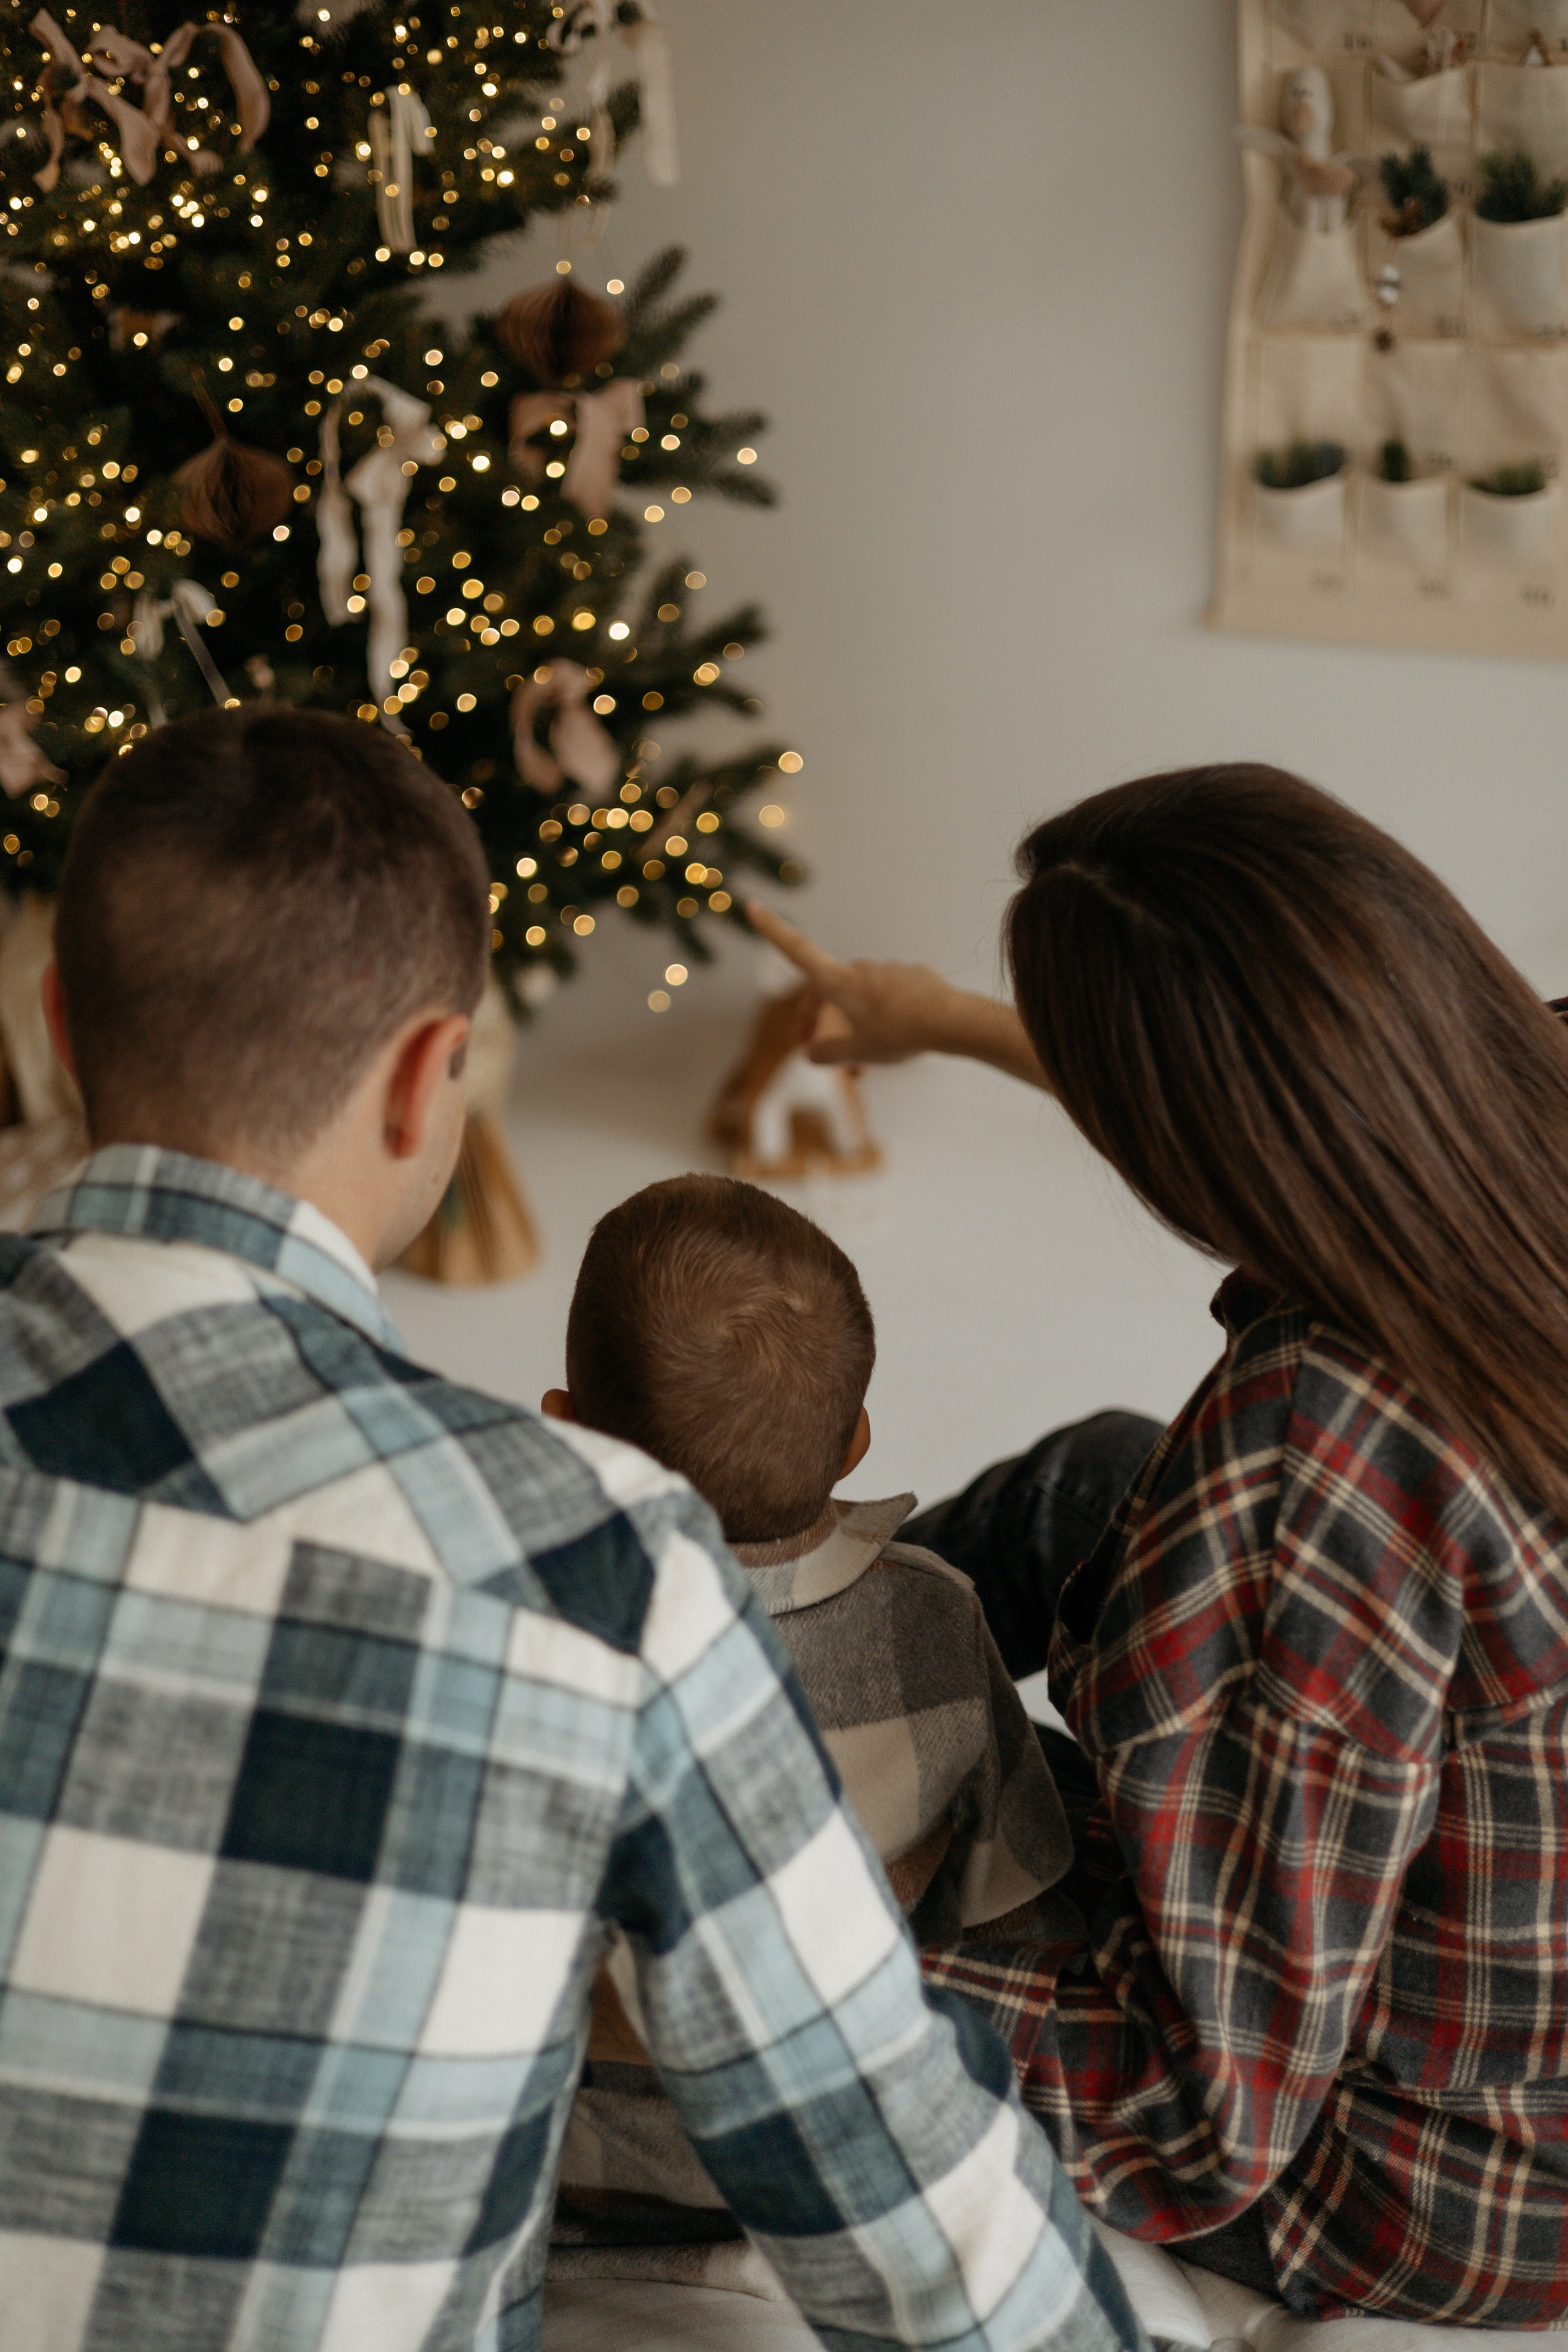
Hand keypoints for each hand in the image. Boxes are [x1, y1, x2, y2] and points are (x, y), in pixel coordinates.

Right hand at [745, 902, 965, 1066]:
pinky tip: (897, 1042)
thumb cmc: (898, 1033)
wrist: (951, 1021)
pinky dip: (885, 1021)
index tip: (752, 905)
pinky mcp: (913, 977)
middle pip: (829, 993)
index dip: (771, 929)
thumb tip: (811, 1052)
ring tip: (865, 1069)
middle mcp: (860, 969)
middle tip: (818, 1054)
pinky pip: (890, 1000)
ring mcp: (888, 970)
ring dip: (857, 1030)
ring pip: (862, 1001)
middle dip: (821, 1023)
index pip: (795, 949)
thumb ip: (828, 1053)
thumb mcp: (856, 1052)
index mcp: (837, 981)